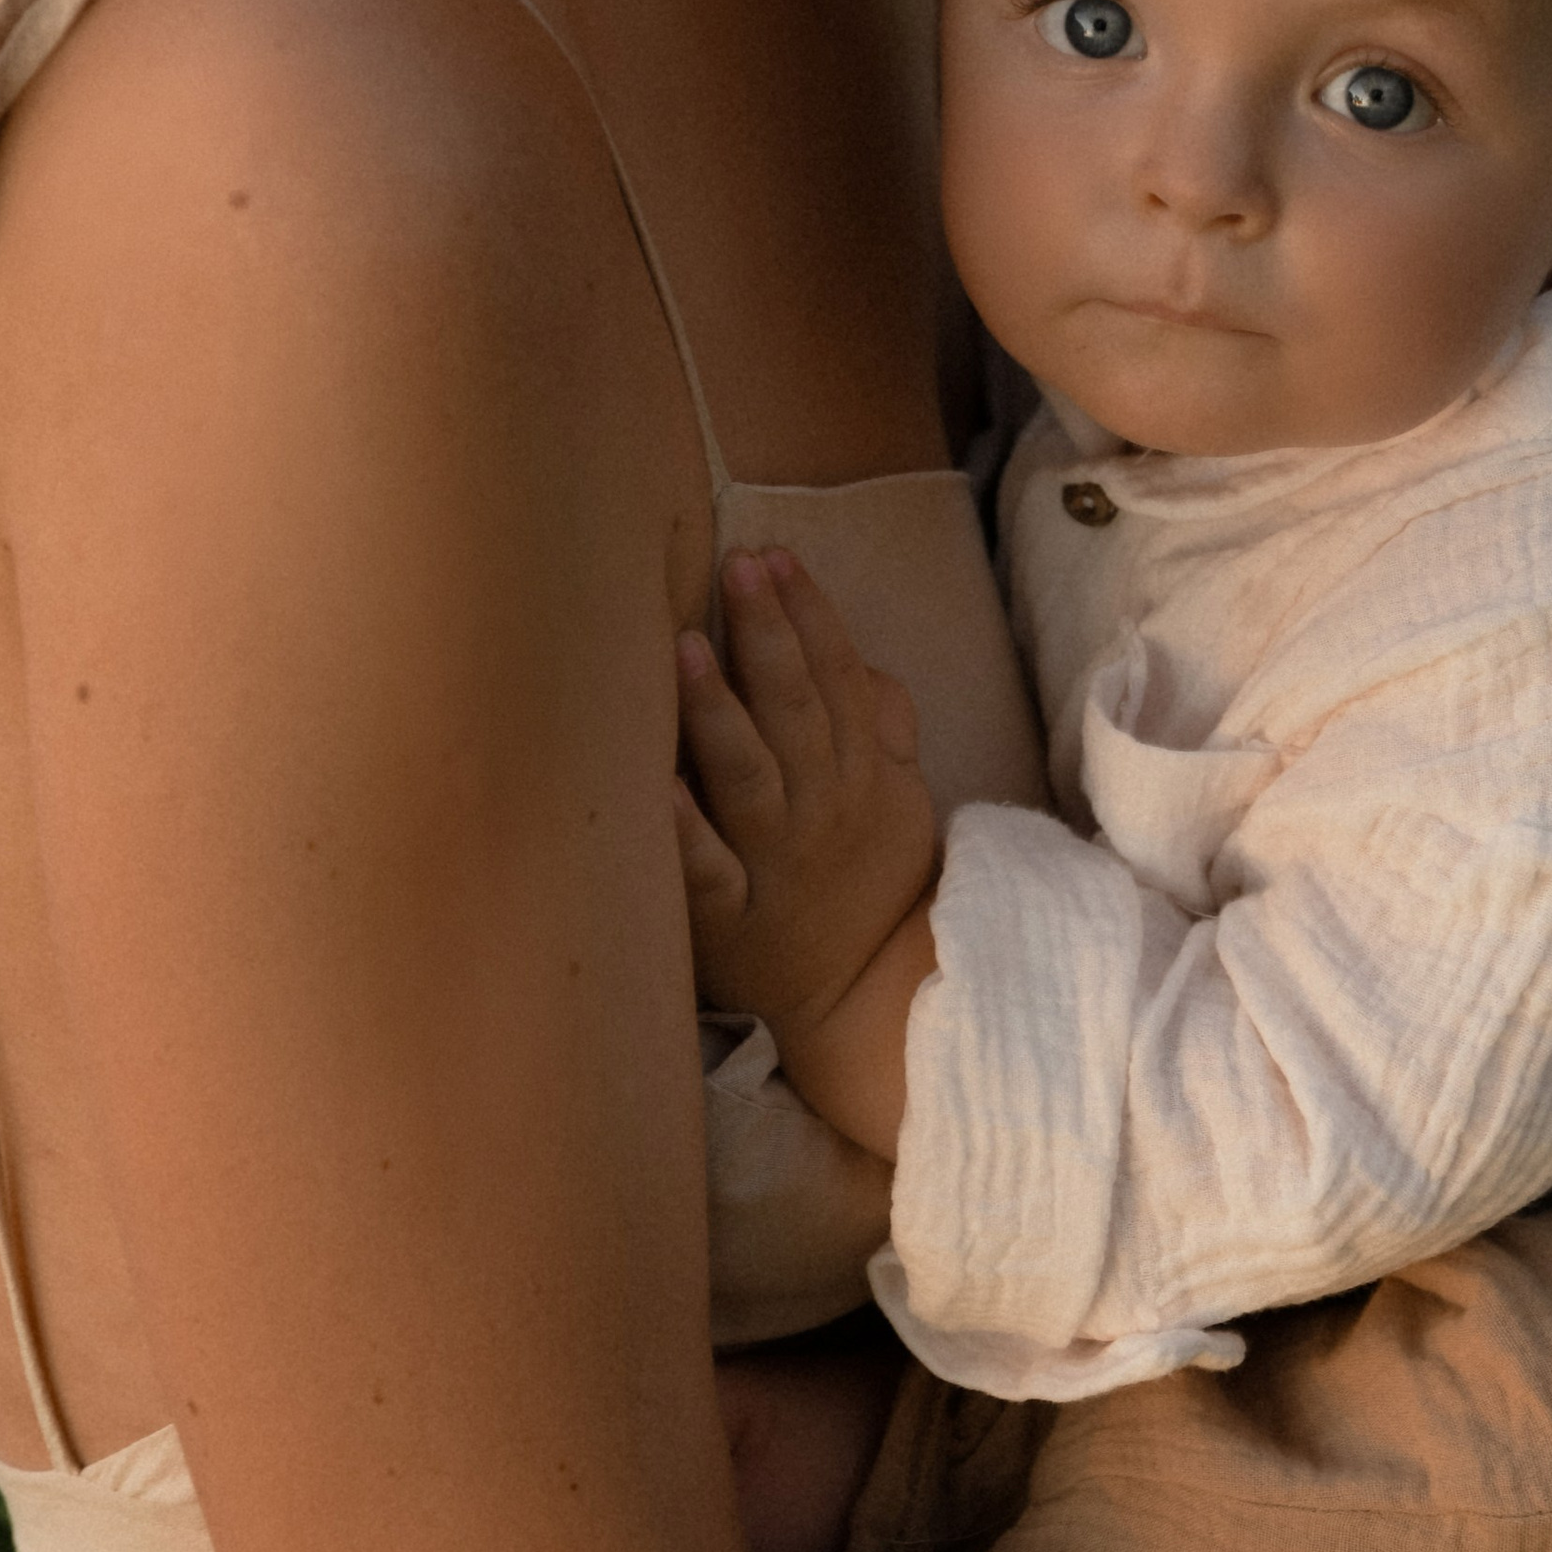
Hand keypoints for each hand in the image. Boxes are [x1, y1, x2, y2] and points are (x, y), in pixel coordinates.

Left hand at [674, 549, 936, 1037]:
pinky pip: (706, 867)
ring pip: (749, 775)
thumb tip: (866, 662)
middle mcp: (820, 808)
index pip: (838, 677)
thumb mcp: (901, 801)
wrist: (866, 995)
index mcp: (860, 774)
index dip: (809, 614)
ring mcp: (775, 862)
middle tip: (737, 569)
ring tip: (686, 648)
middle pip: (796, 710)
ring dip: (719, 711)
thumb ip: (882, 727)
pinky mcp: (731, 916)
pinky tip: (651, 782)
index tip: (774, 557)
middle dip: (769, 634)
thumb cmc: (872, 884)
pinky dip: (681, 827)